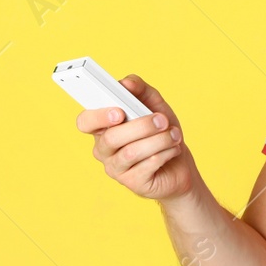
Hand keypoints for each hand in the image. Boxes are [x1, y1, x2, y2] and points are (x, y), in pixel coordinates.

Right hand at [75, 74, 196, 200]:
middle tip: (162, 120)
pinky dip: (164, 153)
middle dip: (141, 126)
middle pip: (111, 137)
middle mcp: (104, 149)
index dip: (98, 116)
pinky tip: (173, 149)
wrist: (180, 165)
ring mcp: (116, 168)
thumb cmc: (161, 132)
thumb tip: (126, 82)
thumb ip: (139, 89)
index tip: (119, 111)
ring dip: (158, 140)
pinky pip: (146, 166)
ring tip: (174, 135)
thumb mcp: (154, 105)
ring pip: (130, 152)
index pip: (85, 121)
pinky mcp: (132, 183)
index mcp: (103, 127)